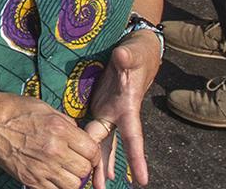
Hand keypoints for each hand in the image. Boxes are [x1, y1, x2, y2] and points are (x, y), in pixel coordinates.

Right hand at [0, 92, 103, 188]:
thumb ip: (65, 122)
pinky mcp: (31, 180)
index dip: (92, 152)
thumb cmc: (11, 110)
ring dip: (72, 178)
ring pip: (73, 185)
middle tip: (74, 160)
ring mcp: (42, 168)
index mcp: (59, 129)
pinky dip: (57, 187)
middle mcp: (54, 150)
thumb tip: (79, 135)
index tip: (86, 152)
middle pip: (84, 169)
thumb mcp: (43, 107)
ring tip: (63, 170)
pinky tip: (51, 177)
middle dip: (83, 165)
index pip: (92, 150)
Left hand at [84, 33, 160, 187]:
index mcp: (128, 108)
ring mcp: (107, 111)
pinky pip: (90, 129)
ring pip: (99, 142)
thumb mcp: (133, 54)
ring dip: (95, 162)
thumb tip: (122, 55)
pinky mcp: (98, 106)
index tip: (142, 179)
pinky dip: (87, 143)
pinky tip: (83, 157)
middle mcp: (117, 114)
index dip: (136, 158)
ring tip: (93, 184)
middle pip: (110, 146)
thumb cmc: (137, 53)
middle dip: (105, 168)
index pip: (133, 137)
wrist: (134, 50)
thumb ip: (127, 57)